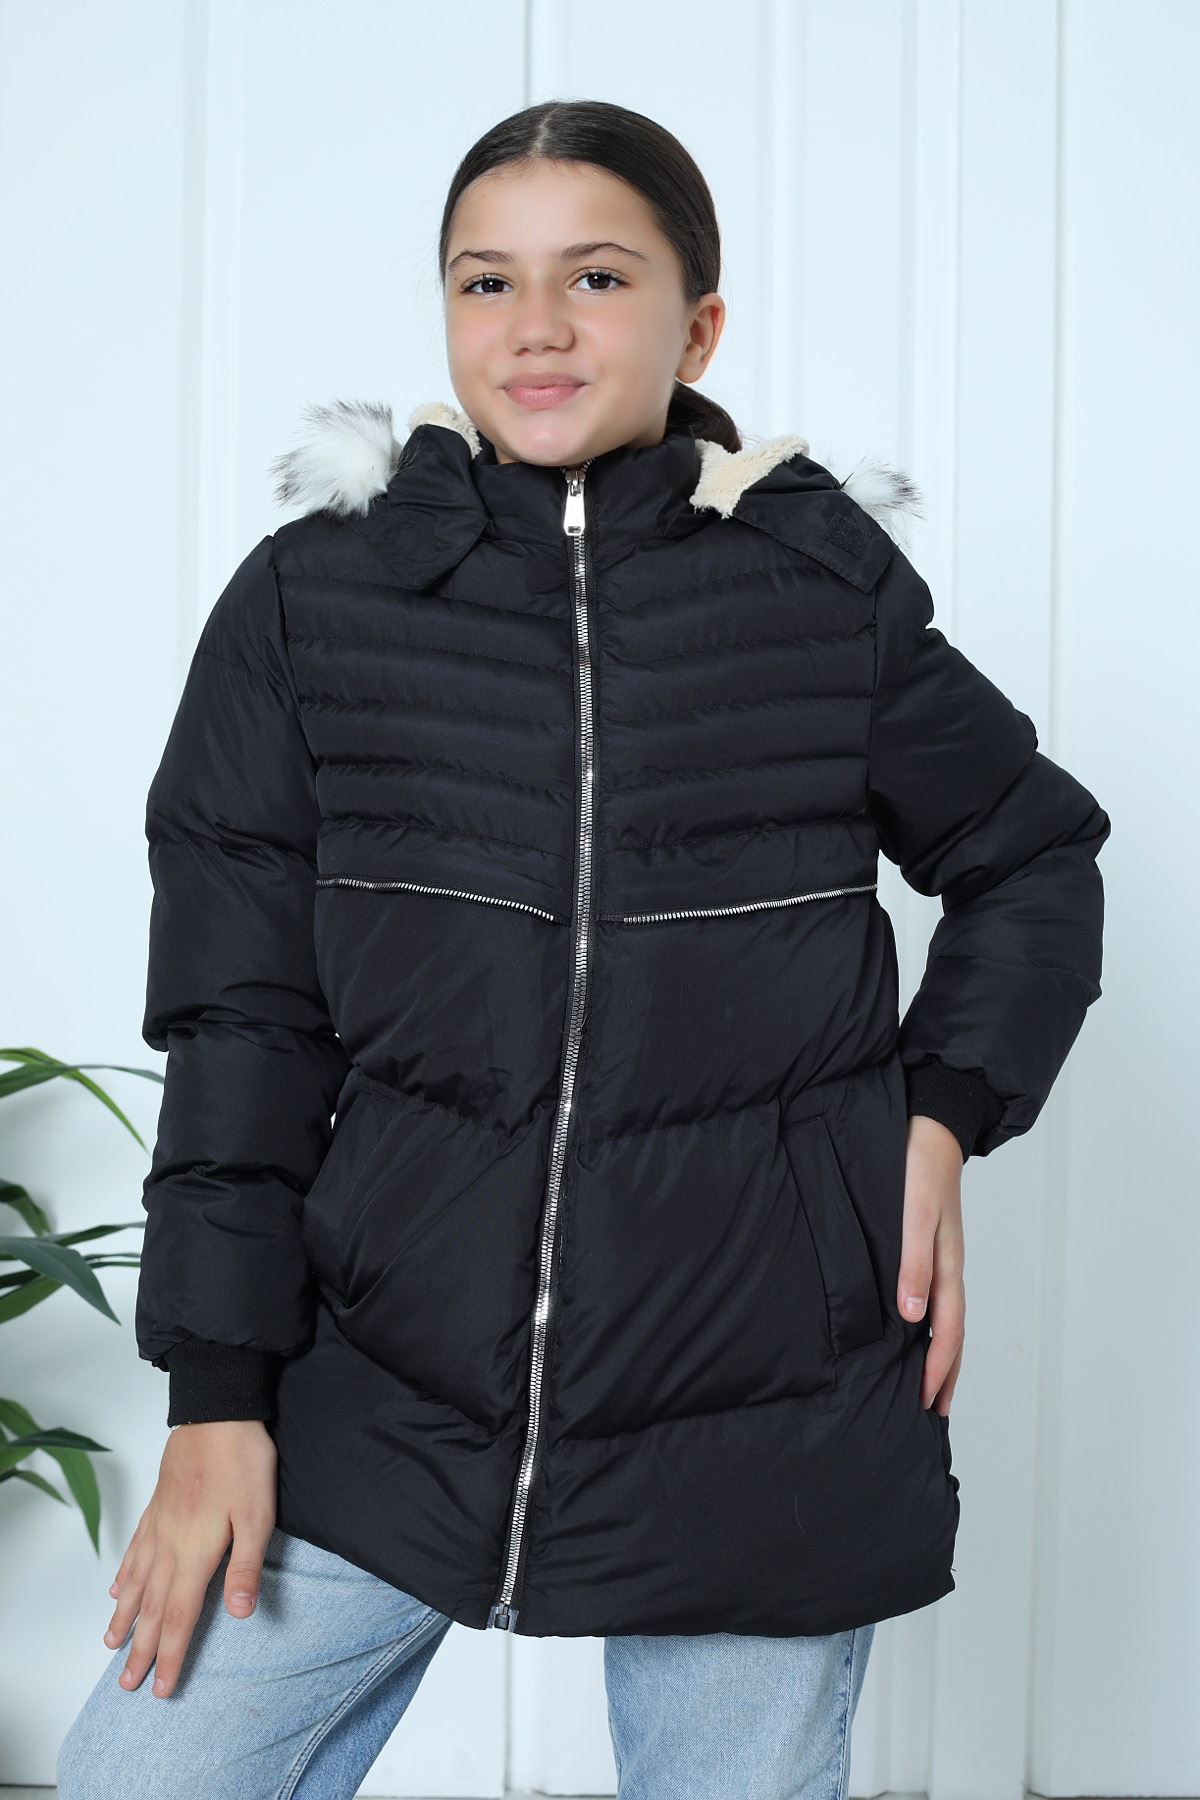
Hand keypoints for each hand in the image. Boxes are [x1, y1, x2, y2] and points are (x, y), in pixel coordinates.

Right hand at [104, 1420, 276, 1697]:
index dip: (169, 1654)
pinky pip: (135, 1550)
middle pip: (151, 1607)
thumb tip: (238, 1615)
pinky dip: (125, 1575)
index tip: (160, 1687)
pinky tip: (118, 1588)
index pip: (178, 1616)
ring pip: (137, 1582)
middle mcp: (169, 1544)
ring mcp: (159, 1524)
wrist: (217, 1411)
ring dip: (126, 1617)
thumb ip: (245, 1566)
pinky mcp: (157, 1505)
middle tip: (127, 1684)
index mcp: (194, 1552)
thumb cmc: (242, 1460)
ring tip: (113, 1645)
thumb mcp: (257, 1514)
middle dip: (141, 1648)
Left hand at [897, 1114, 964, 1417]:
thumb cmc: (919, 1165)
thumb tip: (913, 1317)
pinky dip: (929, 1321)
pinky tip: (913, 1326)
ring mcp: (940, 1254)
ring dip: (939, 1352)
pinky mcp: (928, 1241)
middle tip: (931, 1411)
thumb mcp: (914, 1215)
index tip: (925, 1403)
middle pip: (952, 1331)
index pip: (947, 1331)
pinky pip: (934, 1293)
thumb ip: (913, 1262)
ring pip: (945, 1316)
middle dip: (944, 1373)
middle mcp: (947, 1266)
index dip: (938, 1370)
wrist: (930, 1122)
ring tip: (927, 1383)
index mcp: (947, 1265)